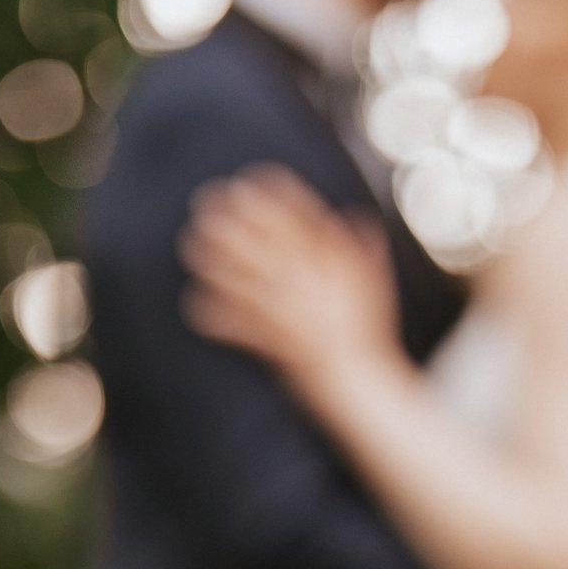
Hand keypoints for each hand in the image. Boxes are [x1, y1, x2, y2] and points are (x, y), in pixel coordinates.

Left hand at [182, 166, 402, 402]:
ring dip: (216, 261)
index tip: (246, 182)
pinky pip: (239, 326)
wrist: (363, 386)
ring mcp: (293, 313)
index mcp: (336, 263)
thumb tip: (358, 217)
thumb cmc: (371, 337)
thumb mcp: (375, 285)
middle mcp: (313, 282)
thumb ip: (365, 249)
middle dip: (232, 219)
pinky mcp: (277, 344)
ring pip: (246, 278)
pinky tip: (195, 302)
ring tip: (192, 246)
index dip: (269, 195)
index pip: (300, 216)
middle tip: (205, 202)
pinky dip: (215, 315)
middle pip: (265, 241)